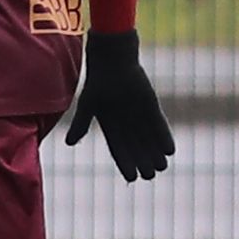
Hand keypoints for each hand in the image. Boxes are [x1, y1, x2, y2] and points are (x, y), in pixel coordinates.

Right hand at [65, 29, 174, 180]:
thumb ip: (81, 125)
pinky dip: (165, 137)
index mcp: (109, 124)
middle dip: (142, 161)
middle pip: (135, 146)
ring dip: (155, 152)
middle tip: (150, 176)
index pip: (118, 148)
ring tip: (162, 167)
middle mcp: (126, 122)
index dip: (124, 162)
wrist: (113, 59)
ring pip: (149, 138)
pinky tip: (170, 150)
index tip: (131, 178)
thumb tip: (68, 143)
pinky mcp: (152, 106)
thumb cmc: (98, 80)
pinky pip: (160, 124)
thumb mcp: (88, 104)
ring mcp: (140, 114)